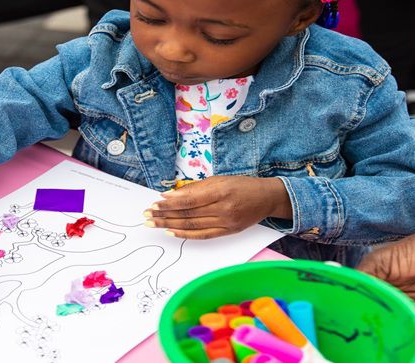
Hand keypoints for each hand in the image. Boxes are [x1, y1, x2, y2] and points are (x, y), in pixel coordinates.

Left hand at [144, 176, 291, 238]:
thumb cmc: (241, 185)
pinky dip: (186, 234)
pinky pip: (203, 235)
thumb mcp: (219, 179)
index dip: (170, 203)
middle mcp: (223, 208)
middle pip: (188, 214)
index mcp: (220, 190)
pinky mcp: (228, 232)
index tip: (155, 203)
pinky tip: (172, 232)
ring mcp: (226, 222)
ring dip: (170, 225)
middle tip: (148, 215)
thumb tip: (171, 195)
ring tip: (154, 224)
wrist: (267, 198)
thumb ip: (195, 187)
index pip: (189, 200)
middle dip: (164, 215)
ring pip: (192, 225)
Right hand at [356, 223, 414, 346]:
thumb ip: (365, 275)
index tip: (370, 318)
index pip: (370, 309)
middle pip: (392, 325)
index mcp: (384, 288)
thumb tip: (344, 292)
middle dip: (394, 328)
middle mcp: (403, 301)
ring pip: (414, 333)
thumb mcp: (387, 258)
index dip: (368, 316)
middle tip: (398, 321)